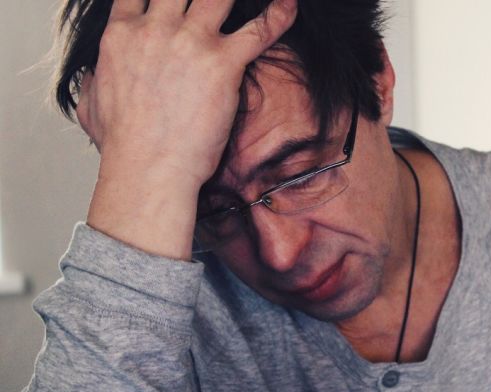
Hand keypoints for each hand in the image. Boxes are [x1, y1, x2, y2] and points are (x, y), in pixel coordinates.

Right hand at [80, 0, 296, 259]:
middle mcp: (156, 28)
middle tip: (214, 2)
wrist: (148, 168)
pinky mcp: (223, 63)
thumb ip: (93, 80)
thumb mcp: (91, 104)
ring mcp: (191, 42)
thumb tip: (92, 77)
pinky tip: (290, 6)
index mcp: (121, 34)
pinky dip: (280, 14)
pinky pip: (260, 28)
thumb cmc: (123, 146)